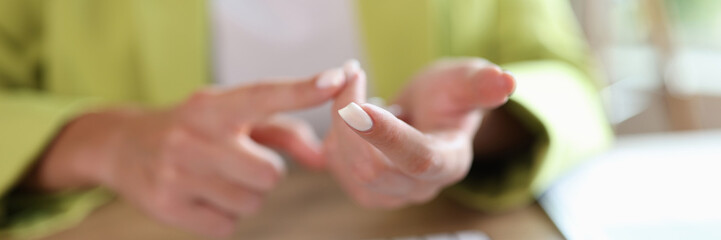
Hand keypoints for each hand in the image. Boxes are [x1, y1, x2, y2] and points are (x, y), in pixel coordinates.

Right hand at [32, 68, 345, 237]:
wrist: (123, 147)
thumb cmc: (196, 128)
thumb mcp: (232, 115)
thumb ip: (283, 131)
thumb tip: (322, 159)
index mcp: (212, 106)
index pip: (265, 95)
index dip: (303, 90)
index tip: (335, 80)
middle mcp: (193, 136)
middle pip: (270, 174)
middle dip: (264, 173)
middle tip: (238, 162)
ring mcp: (177, 173)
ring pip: (252, 203)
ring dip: (244, 196)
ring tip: (216, 177)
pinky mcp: (167, 207)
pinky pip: (227, 226)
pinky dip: (222, 216)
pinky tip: (202, 196)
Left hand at [324, 59, 514, 207]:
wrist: (428, 113)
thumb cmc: (448, 96)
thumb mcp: (465, 81)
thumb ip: (482, 84)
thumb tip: (508, 81)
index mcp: (450, 161)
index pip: (418, 158)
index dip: (388, 136)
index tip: (360, 107)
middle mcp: (421, 187)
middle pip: (372, 168)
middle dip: (350, 118)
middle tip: (350, 74)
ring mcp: (390, 195)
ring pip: (348, 167)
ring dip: (338, 120)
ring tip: (351, 83)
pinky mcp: (365, 190)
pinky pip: (334, 166)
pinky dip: (332, 131)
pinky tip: (344, 107)